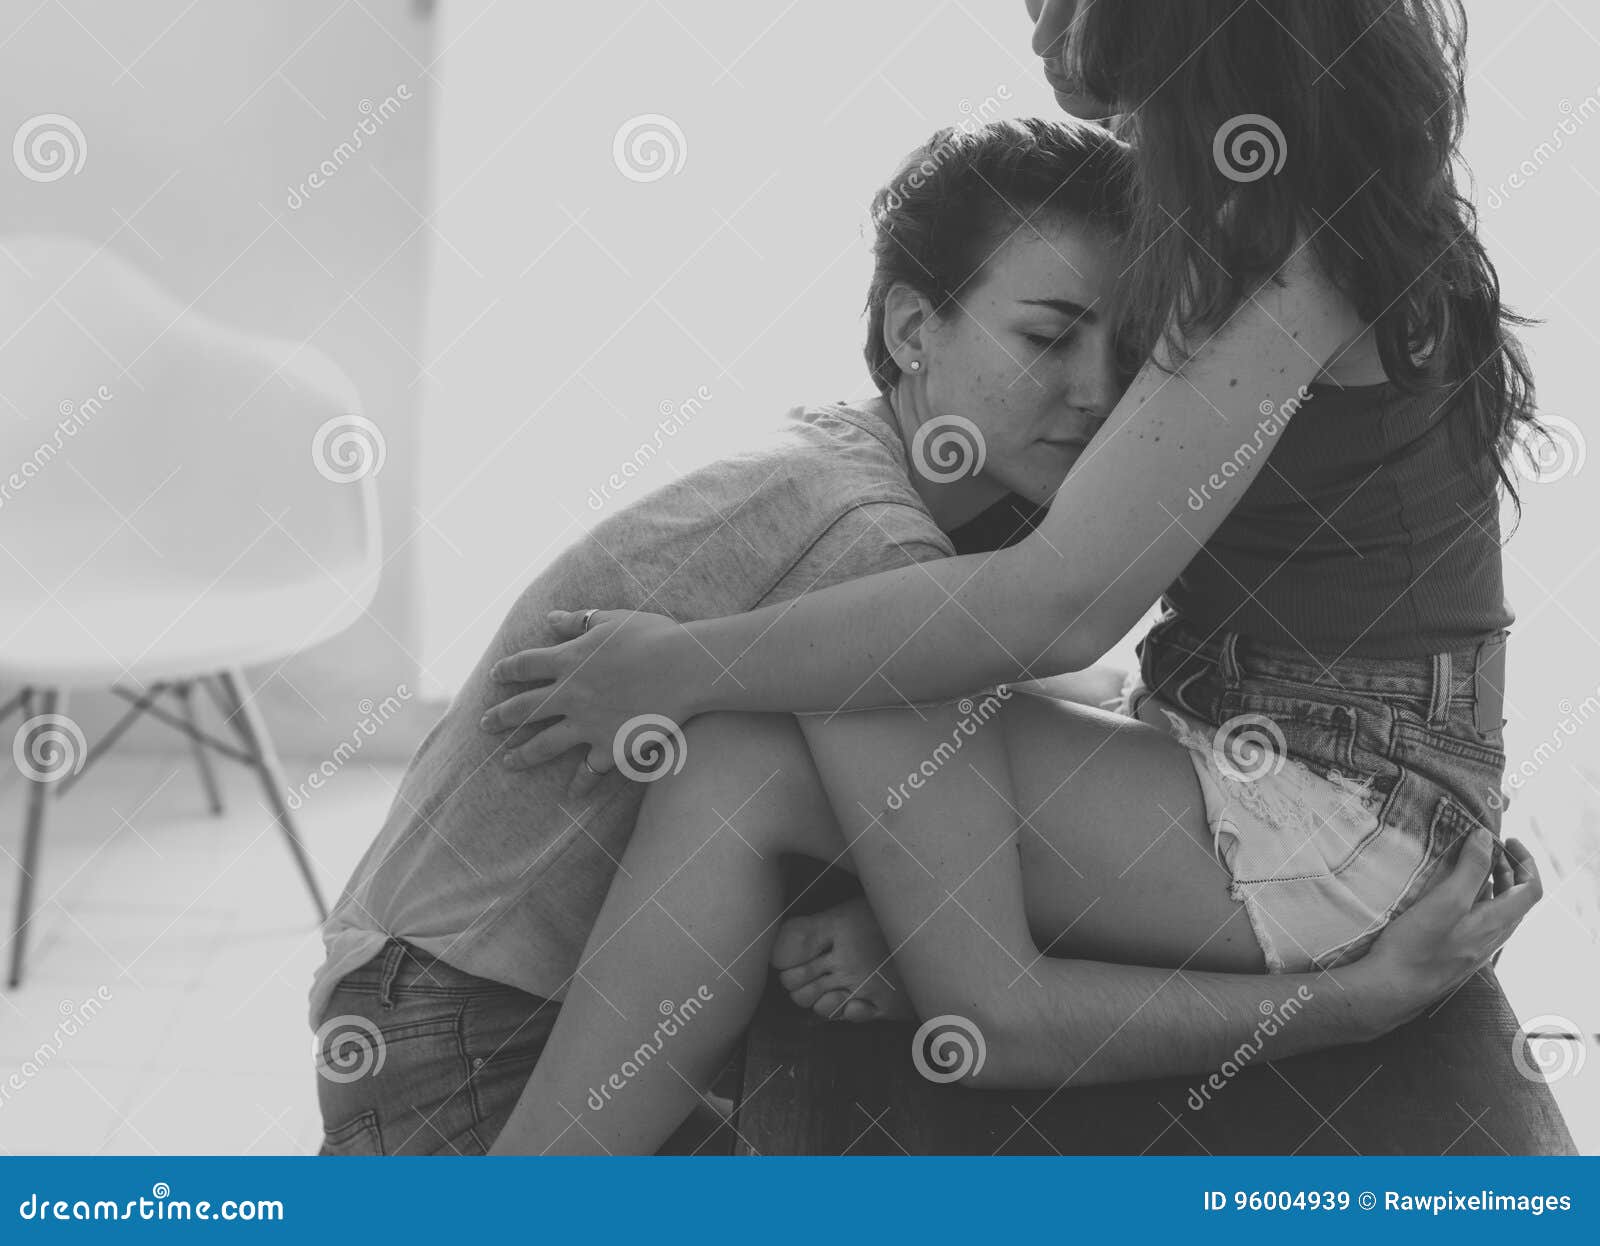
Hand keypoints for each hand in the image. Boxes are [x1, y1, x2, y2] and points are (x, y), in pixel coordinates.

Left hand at [480, 608, 698, 796]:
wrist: (683, 668)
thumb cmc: (652, 636)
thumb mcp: (611, 619)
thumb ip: (578, 620)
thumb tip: (551, 618)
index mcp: (568, 660)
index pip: (524, 665)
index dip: (507, 671)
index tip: (495, 676)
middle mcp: (569, 695)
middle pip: (524, 709)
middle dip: (500, 717)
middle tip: (484, 724)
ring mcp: (587, 725)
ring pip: (544, 745)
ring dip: (523, 754)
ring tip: (508, 762)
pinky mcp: (610, 747)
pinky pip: (589, 771)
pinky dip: (580, 784)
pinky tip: (572, 795)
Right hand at [1349, 828, 1541, 1032]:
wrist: (1392, 988)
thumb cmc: (1418, 945)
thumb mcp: (1446, 900)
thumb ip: (1471, 869)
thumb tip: (1486, 837)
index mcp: (1497, 923)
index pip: (1531, 889)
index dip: (1526, 861)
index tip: (1508, 840)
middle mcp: (1492, 937)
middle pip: (1516, 899)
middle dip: (1507, 868)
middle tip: (1486, 846)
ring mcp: (1476, 948)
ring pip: (1497, 911)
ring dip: (1491, 883)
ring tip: (1469, 864)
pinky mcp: (1458, 953)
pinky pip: (1479, 921)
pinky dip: (1474, 899)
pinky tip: (1451, 895)